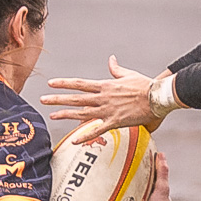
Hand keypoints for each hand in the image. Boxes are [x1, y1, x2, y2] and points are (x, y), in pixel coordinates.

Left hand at [41, 56, 158, 128]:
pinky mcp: (115, 122)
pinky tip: (74, 141)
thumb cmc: (145, 85)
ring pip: (82, 113)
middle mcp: (103, 98)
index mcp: (105, 85)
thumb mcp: (128, 74)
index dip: (64, 83)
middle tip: (42, 100)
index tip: (51, 83)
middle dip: (57, 99)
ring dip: (66, 114)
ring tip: (52, 115)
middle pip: (75, 98)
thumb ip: (116, 69)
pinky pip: (97, 130)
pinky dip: (85, 136)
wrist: (158, 97)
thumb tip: (111, 59)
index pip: (80, 84)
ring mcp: (108, 110)